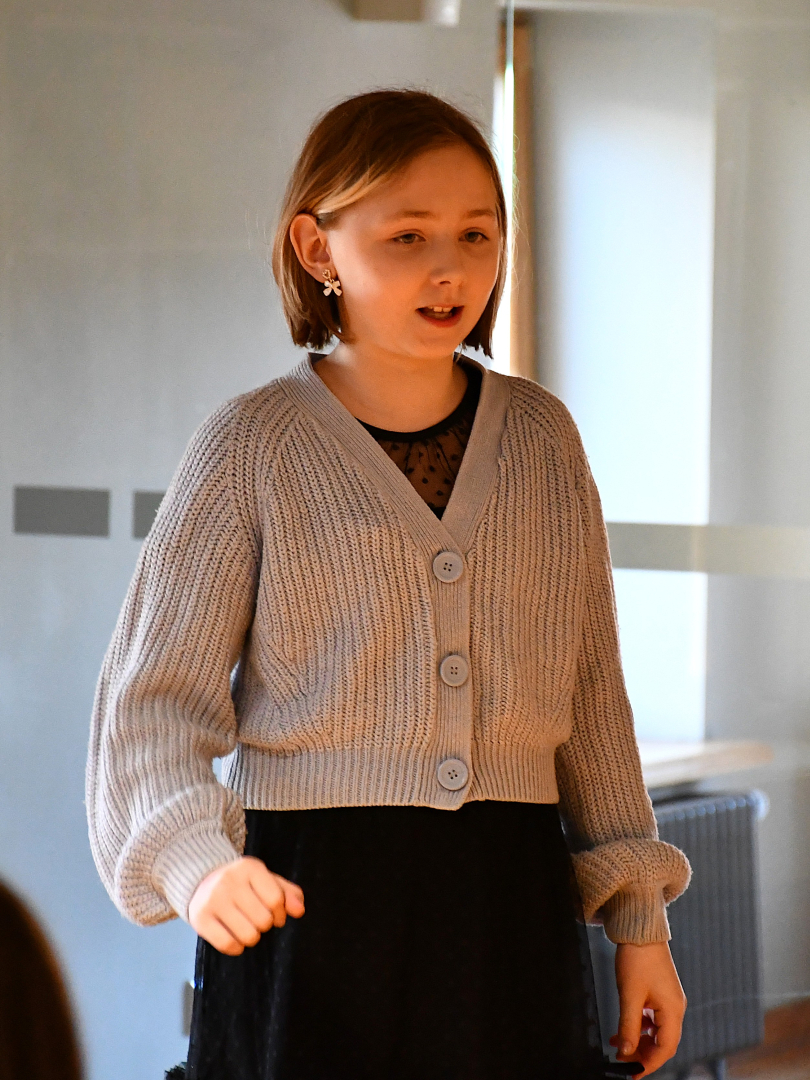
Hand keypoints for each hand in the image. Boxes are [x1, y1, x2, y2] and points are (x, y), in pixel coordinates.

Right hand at [188, 856, 304, 955]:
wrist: (201, 880)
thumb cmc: (242, 883)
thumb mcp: (266, 880)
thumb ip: (287, 893)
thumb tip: (299, 911)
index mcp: (249, 868)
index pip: (276, 899)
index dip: (281, 914)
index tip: (277, 917)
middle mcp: (229, 881)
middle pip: (263, 920)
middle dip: (265, 926)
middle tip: (258, 921)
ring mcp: (213, 900)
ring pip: (247, 935)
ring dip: (252, 938)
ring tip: (247, 928)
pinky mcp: (200, 918)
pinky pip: (227, 944)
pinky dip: (236, 948)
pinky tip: (235, 938)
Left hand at [610, 941, 685, 1076]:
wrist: (640, 929)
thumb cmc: (638, 957)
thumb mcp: (629, 995)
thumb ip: (628, 1026)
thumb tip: (626, 1051)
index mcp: (673, 1010)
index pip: (665, 1048)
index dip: (649, 1063)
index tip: (632, 1072)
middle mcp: (675, 1007)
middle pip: (662, 1042)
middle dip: (643, 1053)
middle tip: (623, 1059)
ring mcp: (668, 999)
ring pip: (656, 1031)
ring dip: (639, 1039)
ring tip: (618, 1043)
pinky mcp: (660, 992)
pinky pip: (653, 1018)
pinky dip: (639, 1025)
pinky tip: (624, 1026)